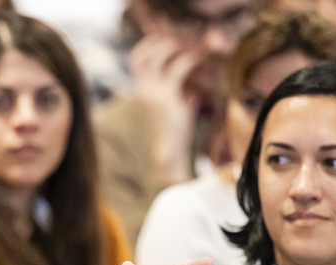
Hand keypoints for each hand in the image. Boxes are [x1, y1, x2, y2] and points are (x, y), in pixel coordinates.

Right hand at [129, 34, 201, 188]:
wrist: (169, 152)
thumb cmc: (173, 134)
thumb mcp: (174, 110)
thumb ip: (178, 96)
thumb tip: (192, 91)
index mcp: (141, 91)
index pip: (135, 59)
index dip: (148, 45)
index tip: (166, 40)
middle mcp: (143, 90)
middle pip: (142, 54)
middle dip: (159, 43)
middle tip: (179, 41)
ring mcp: (153, 92)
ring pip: (158, 56)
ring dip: (174, 48)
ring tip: (190, 48)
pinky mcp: (168, 96)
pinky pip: (178, 68)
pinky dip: (190, 61)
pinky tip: (201, 60)